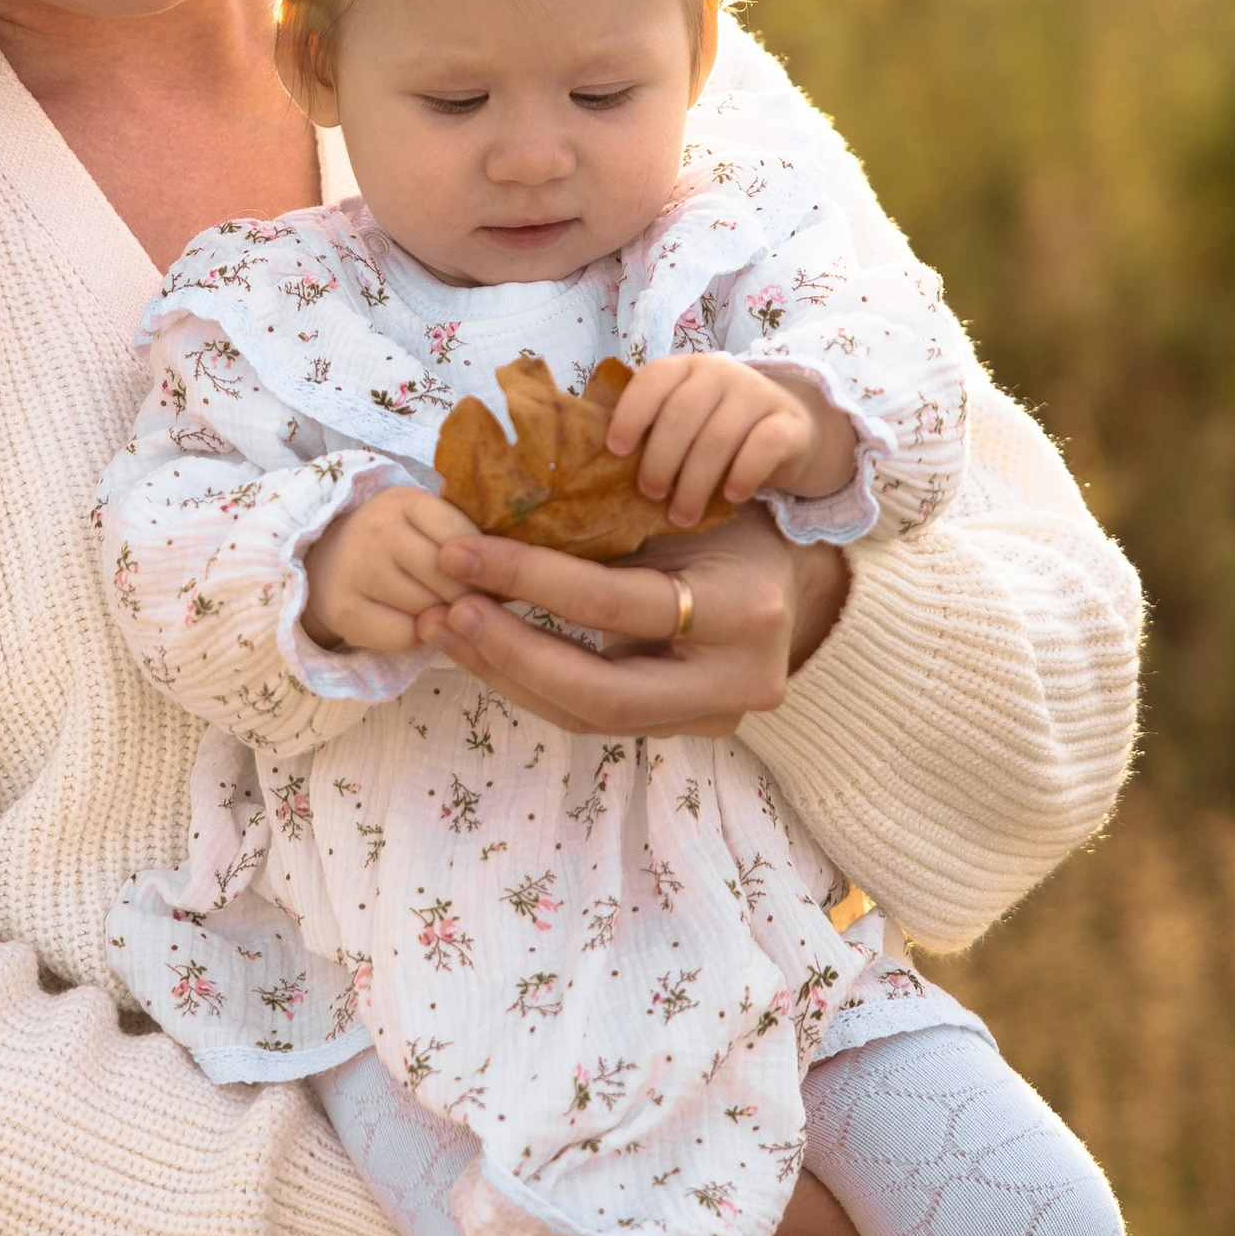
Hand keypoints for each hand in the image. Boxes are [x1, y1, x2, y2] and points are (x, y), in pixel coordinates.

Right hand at [305, 486, 480, 654]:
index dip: (486, 565)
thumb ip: (467, 539)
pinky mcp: (344, 610)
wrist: (328, 562)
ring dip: (441, 617)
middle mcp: (377, 529)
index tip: (492, 577)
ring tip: (435, 606)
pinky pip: (405, 636)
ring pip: (429, 610)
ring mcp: (356, 569)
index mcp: (407, 500)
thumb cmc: (398, 545)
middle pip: (449, 579)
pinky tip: (409, 621)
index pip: (465, 539)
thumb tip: (517, 575)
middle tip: (471, 601)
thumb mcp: (428, 524)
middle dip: (467, 596)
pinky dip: (416, 637)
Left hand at [414, 509, 849, 729]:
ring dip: (507, 674)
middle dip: (509, 653)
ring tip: (446, 629)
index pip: (615, 604)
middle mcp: (737, 682)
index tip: (460, 551)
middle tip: (445, 611)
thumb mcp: (680, 505)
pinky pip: (596, 714)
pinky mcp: (685, 730)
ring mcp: (714, 718)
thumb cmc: (729, 521)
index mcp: (745, 612)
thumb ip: (607, 522)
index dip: (529, 579)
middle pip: (601, 692)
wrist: (789, 575)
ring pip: (592, 717)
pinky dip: (533, 682)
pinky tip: (483, 649)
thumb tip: (489, 513)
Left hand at [605, 354, 857, 528]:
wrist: (787, 430)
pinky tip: (732, 498)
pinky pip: (763, 447)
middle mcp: (721, 373)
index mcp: (685, 369)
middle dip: (661, 460)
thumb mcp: (682, 419)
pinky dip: (743, 475)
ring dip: (695, 483)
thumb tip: (594, 461)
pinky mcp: (790, 423)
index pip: (654, 379)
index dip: (632, 414)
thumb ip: (650, 427)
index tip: (617, 451)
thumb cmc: (716, 430)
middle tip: (651, 495)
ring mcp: (758, 395)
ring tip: (683, 515)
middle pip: (682, 415)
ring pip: (718, 438)